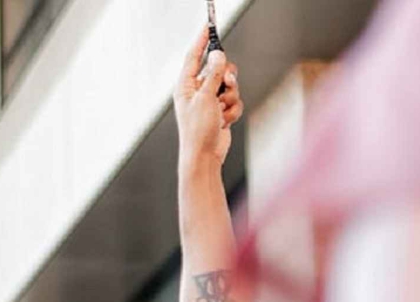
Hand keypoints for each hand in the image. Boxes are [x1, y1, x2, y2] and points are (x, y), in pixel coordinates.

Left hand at [174, 27, 242, 170]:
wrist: (205, 157)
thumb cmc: (198, 131)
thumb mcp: (206, 98)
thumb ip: (214, 75)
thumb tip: (218, 55)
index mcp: (185, 86)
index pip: (194, 56)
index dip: (202, 40)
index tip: (208, 26)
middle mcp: (196, 91)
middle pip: (218, 69)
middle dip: (226, 77)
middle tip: (227, 82)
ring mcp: (209, 102)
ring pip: (230, 86)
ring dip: (231, 98)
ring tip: (222, 111)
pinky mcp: (220, 111)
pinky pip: (234, 101)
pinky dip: (232, 111)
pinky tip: (224, 122)